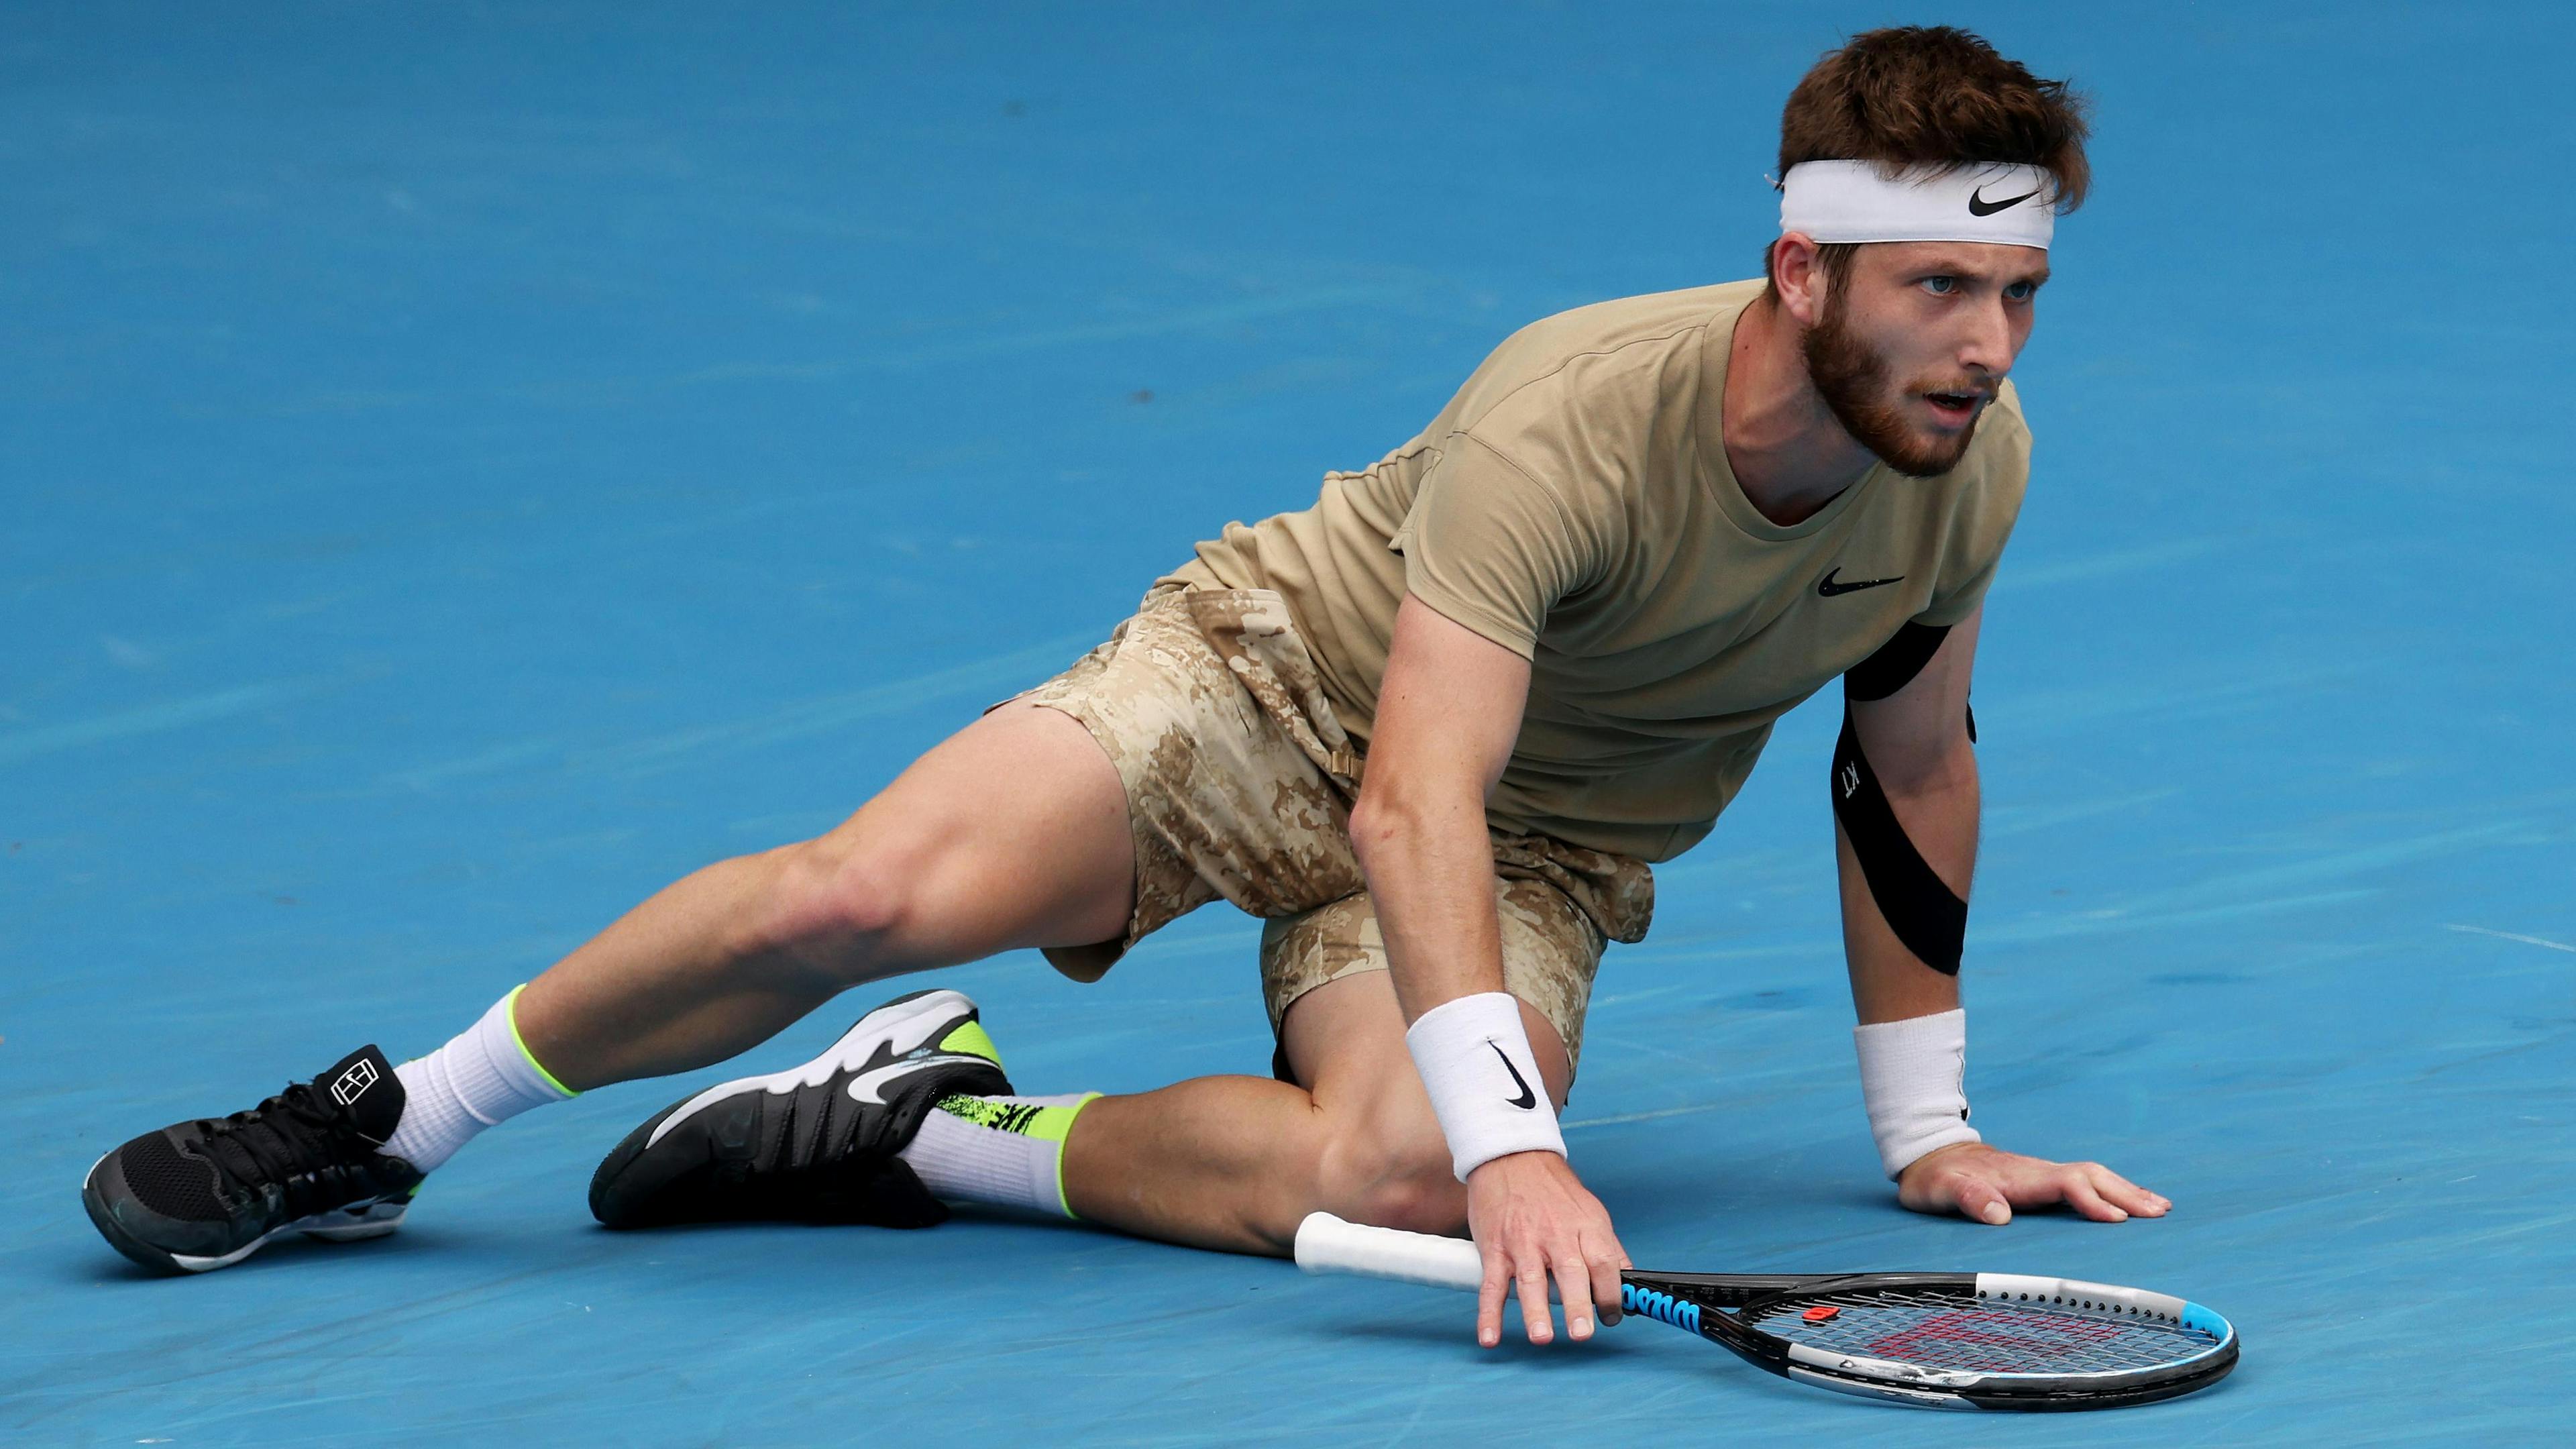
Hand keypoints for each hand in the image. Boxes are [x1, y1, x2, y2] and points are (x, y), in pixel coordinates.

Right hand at [1463, 1150, 1629, 1347]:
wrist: (1511, 1157)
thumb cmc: (1554, 1190)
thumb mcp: (1591, 1211)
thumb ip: (1609, 1250)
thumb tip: (1630, 1284)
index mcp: (1585, 1226)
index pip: (1604, 1262)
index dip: (1612, 1292)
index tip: (1613, 1315)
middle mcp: (1555, 1235)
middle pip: (1570, 1272)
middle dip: (1577, 1305)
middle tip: (1581, 1333)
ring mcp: (1522, 1242)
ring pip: (1530, 1279)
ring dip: (1535, 1310)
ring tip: (1542, 1337)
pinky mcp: (1495, 1248)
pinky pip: (1492, 1284)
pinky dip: (1489, 1312)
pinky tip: (1490, 1335)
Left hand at [1897, 1142, 2170, 1224]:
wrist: (1931, 1154)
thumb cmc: (1935, 1177)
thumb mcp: (1941, 1189)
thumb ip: (1968, 1198)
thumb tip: (1999, 1215)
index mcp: (2020, 1177)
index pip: (2066, 1184)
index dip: (2092, 1201)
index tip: (2117, 1220)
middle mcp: (2038, 1172)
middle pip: (2091, 1176)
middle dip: (2126, 1193)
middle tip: (2160, 1213)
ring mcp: (2042, 1175)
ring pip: (2093, 1176)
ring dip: (2126, 1190)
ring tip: (2159, 1207)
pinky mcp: (2042, 1181)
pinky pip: (2086, 1183)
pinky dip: (2112, 1191)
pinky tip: (2127, 1202)